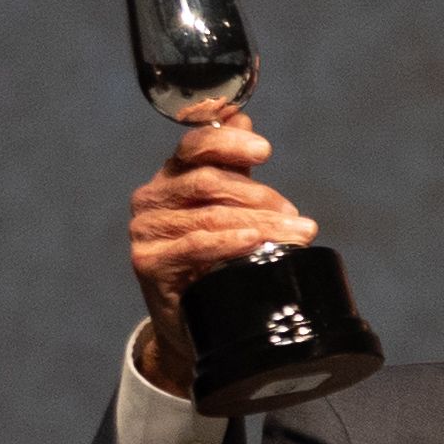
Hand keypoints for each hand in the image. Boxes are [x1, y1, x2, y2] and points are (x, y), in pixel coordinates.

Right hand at [127, 113, 316, 395]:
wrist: (189, 322)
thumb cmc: (211, 261)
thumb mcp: (226, 209)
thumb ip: (233, 167)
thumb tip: (242, 121)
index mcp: (171, 177)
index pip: (196, 145)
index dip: (230, 142)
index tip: (265, 151)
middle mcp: (152, 198)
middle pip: (209, 182)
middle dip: (260, 197)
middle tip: (296, 219)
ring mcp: (146, 231)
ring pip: (210, 216)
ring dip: (260, 225)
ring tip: (296, 236)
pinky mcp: (148, 262)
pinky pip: (196, 245)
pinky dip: (230, 243)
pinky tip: (255, 244)